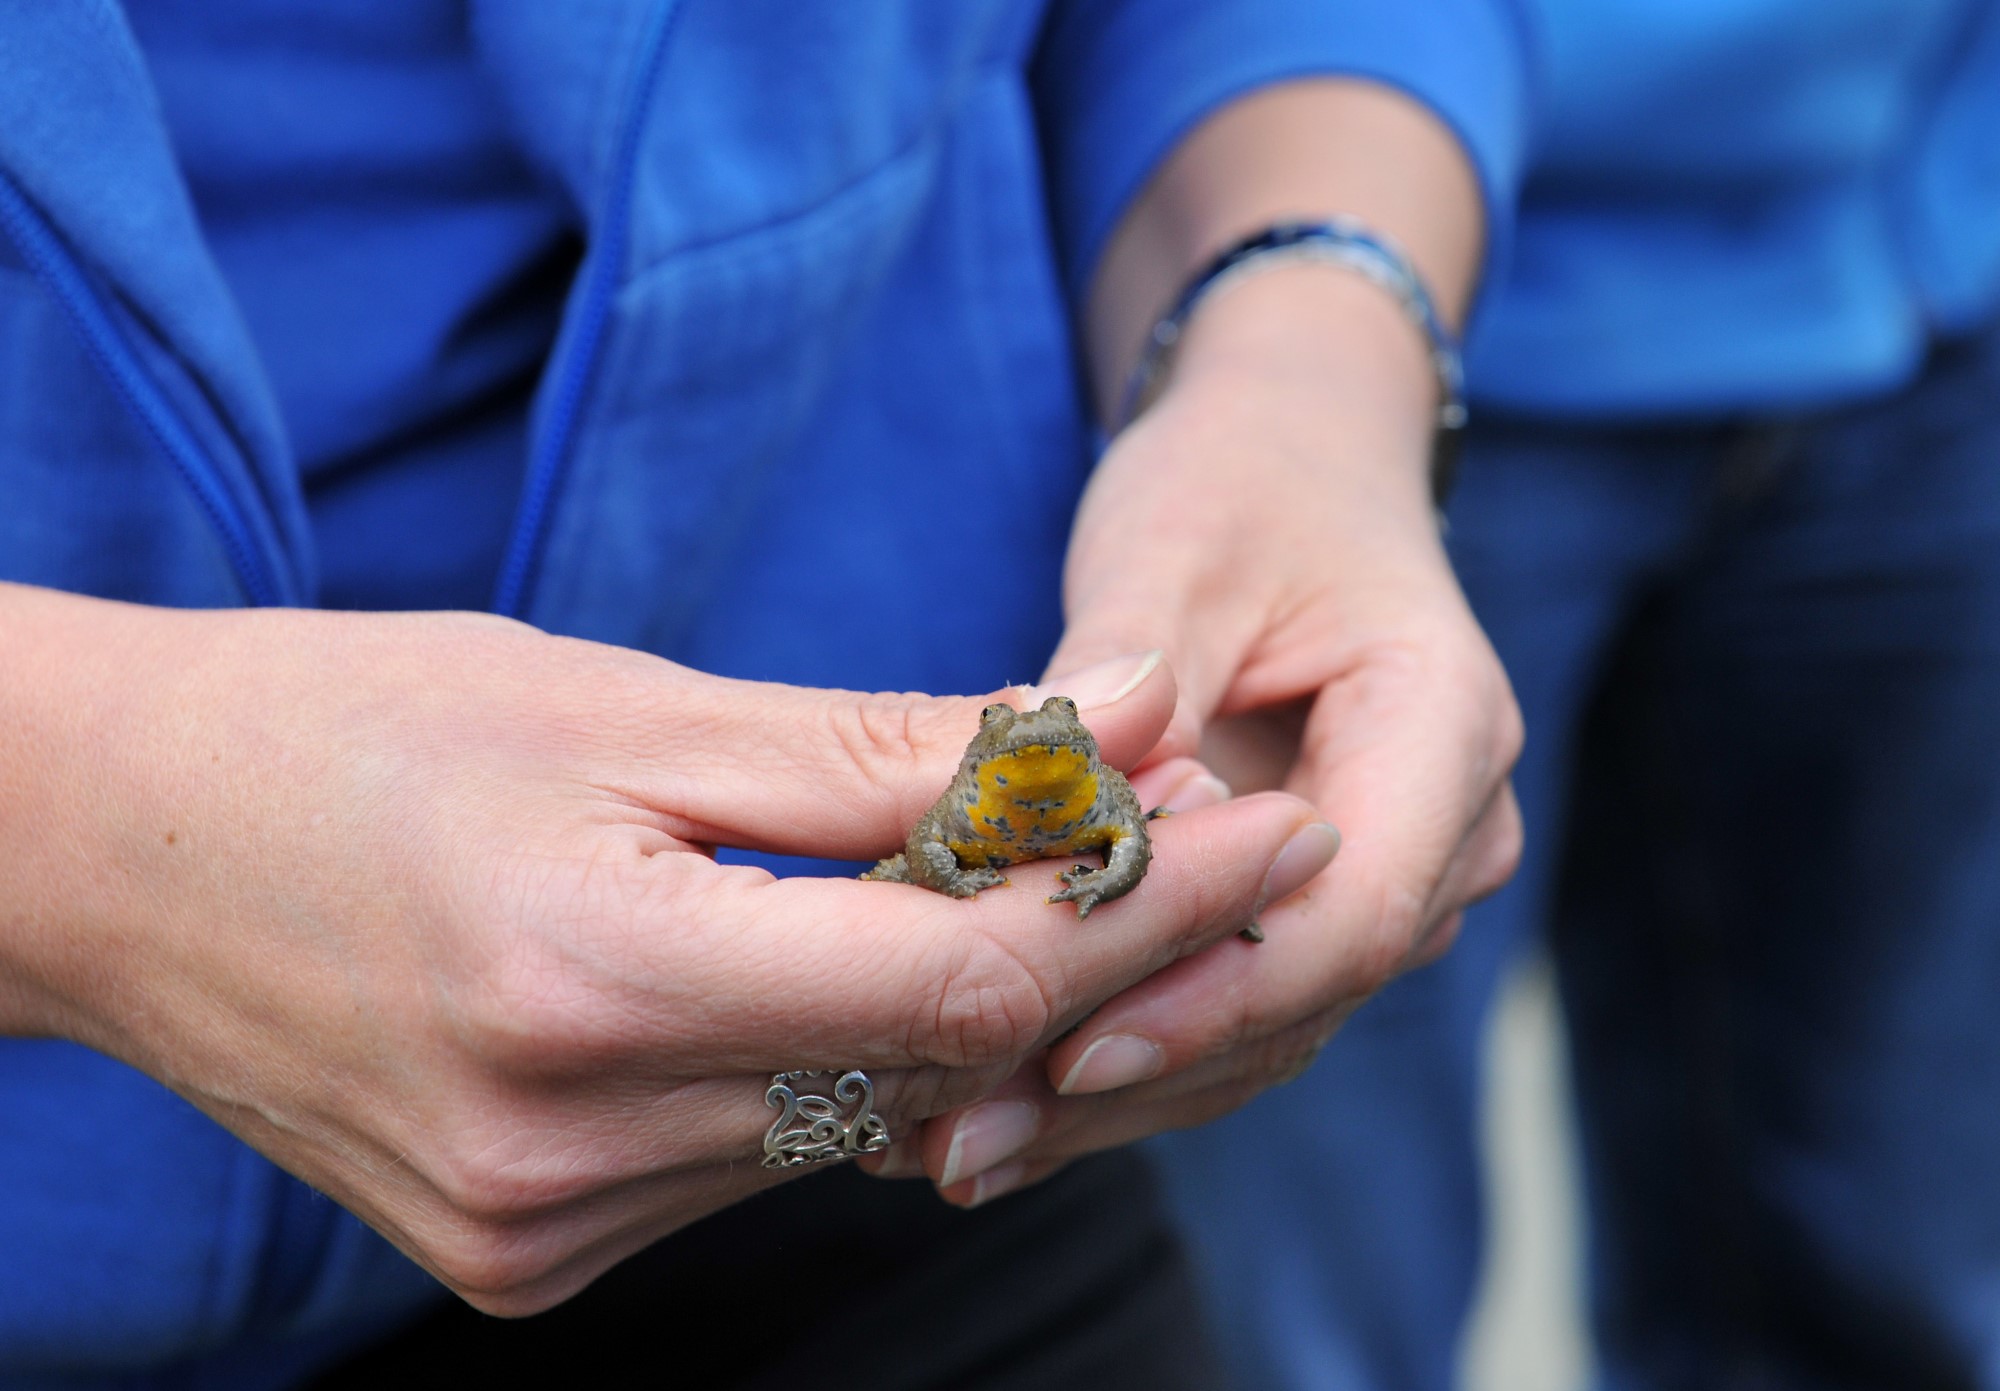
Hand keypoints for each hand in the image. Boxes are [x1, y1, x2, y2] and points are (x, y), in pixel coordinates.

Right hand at [0, 586, 1332, 1311]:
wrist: (112, 851)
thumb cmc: (356, 728)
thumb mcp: (625, 701)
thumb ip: (883, 748)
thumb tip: (1111, 728)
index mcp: (593, 983)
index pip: (959, 983)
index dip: (1139, 902)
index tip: (1266, 821)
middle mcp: (570, 1152)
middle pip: (933, 1069)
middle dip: (1094, 955)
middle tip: (1214, 840)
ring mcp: (541, 1234)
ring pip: (856, 1129)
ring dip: (966, 1016)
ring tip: (1046, 885)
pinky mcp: (522, 1261)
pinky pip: (756, 1166)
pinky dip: (839, 1071)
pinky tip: (863, 976)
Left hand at [883, 269, 1523, 1204]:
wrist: (1296, 469)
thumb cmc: (1242, 487)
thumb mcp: (1174, 545)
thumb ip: (1119, 670)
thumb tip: (1044, 782)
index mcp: (1442, 727)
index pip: (1349, 914)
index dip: (1210, 997)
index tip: (1067, 1052)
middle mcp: (1442, 831)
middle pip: (1296, 1002)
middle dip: (1127, 1080)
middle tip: (953, 1144)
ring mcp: (1384, 884)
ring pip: (1253, 1033)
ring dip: (1103, 1099)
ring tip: (938, 1151)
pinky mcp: (1306, 909)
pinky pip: (1218, 1006)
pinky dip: (1108, 1054)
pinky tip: (983, 1102)